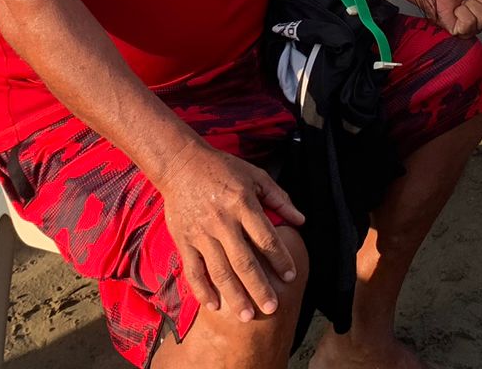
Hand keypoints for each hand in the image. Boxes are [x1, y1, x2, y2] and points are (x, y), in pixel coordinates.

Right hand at [155, 141, 304, 322]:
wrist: (180, 164)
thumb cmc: (223, 169)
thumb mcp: (255, 176)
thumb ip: (279, 198)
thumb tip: (301, 220)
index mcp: (243, 203)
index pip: (265, 237)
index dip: (279, 258)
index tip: (290, 276)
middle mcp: (222, 221)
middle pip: (244, 260)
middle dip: (259, 287)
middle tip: (272, 308)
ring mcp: (201, 233)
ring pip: (219, 270)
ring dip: (234, 295)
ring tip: (247, 316)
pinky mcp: (184, 240)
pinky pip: (193, 270)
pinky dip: (203, 290)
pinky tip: (215, 306)